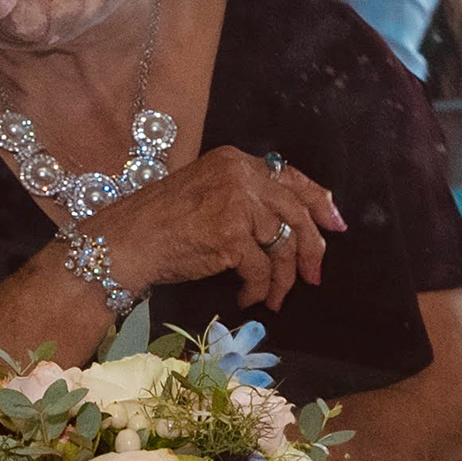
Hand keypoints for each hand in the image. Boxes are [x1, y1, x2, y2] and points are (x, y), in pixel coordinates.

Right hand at [105, 147, 344, 309]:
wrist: (126, 241)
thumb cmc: (161, 223)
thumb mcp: (207, 193)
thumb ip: (246, 198)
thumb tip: (289, 224)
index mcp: (236, 161)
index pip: (291, 178)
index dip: (319, 202)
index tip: (335, 225)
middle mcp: (240, 176)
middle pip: (296, 213)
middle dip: (311, 250)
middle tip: (315, 277)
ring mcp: (237, 203)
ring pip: (282, 245)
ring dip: (283, 279)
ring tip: (275, 298)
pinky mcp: (231, 234)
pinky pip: (261, 269)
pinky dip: (259, 289)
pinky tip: (247, 298)